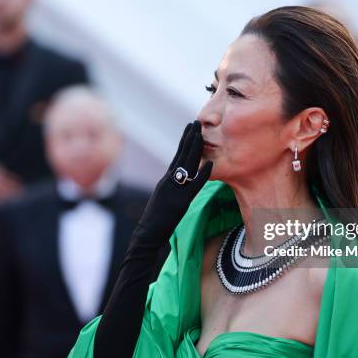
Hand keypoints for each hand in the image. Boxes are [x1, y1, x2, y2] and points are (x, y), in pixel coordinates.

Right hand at [135, 120, 212, 244]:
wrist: (146, 234)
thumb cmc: (155, 222)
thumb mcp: (165, 201)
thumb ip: (172, 190)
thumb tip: (181, 184)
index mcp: (166, 180)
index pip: (177, 157)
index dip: (184, 142)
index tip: (190, 129)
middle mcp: (169, 180)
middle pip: (181, 155)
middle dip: (189, 138)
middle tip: (195, 122)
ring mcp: (174, 189)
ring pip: (186, 164)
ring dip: (194, 148)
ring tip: (200, 133)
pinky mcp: (180, 201)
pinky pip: (194, 185)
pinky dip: (203, 174)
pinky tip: (210, 163)